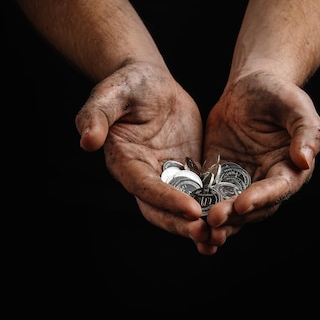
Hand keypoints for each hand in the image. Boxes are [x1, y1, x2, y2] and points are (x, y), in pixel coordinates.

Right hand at [75, 62, 215, 252]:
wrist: (151, 81)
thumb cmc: (127, 83)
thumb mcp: (111, 94)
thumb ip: (96, 115)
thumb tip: (87, 141)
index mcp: (125, 162)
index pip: (145, 187)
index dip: (167, 200)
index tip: (191, 210)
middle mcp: (144, 176)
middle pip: (162, 209)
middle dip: (183, 224)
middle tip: (208, 235)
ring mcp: (167, 175)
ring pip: (181, 209)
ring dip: (199, 225)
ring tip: (221, 238)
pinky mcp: (187, 170)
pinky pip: (200, 194)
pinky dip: (212, 208)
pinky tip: (232, 219)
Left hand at [201, 70, 319, 247]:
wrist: (250, 85)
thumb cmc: (278, 92)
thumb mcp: (296, 105)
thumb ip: (306, 131)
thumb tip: (305, 160)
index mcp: (289, 168)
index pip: (277, 189)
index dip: (261, 198)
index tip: (241, 203)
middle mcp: (266, 181)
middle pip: (252, 207)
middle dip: (234, 216)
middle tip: (213, 220)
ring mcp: (241, 180)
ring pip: (230, 208)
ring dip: (217, 221)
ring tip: (199, 229)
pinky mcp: (219, 175)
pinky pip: (209, 194)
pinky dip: (199, 207)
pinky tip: (184, 218)